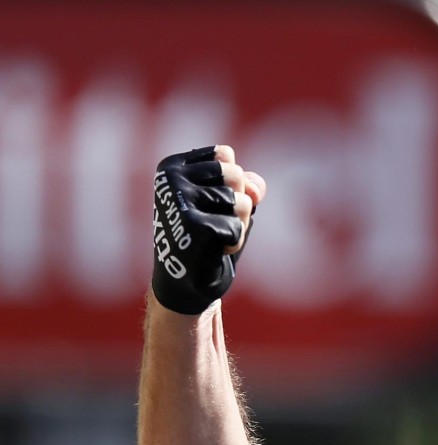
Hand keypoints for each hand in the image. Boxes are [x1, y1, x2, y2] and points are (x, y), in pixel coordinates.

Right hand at [151, 145, 264, 313]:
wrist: (184, 283)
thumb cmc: (208, 238)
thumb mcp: (230, 203)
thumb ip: (247, 184)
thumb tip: (254, 190)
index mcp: (172, 166)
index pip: (226, 155)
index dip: (233, 184)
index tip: (209, 204)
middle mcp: (170, 179)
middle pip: (236, 175)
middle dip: (239, 204)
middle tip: (215, 223)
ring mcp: (178, 202)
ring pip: (241, 202)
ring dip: (237, 225)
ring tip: (213, 238)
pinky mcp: (191, 227)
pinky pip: (236, 228)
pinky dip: (233, 244)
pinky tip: (211, 252)